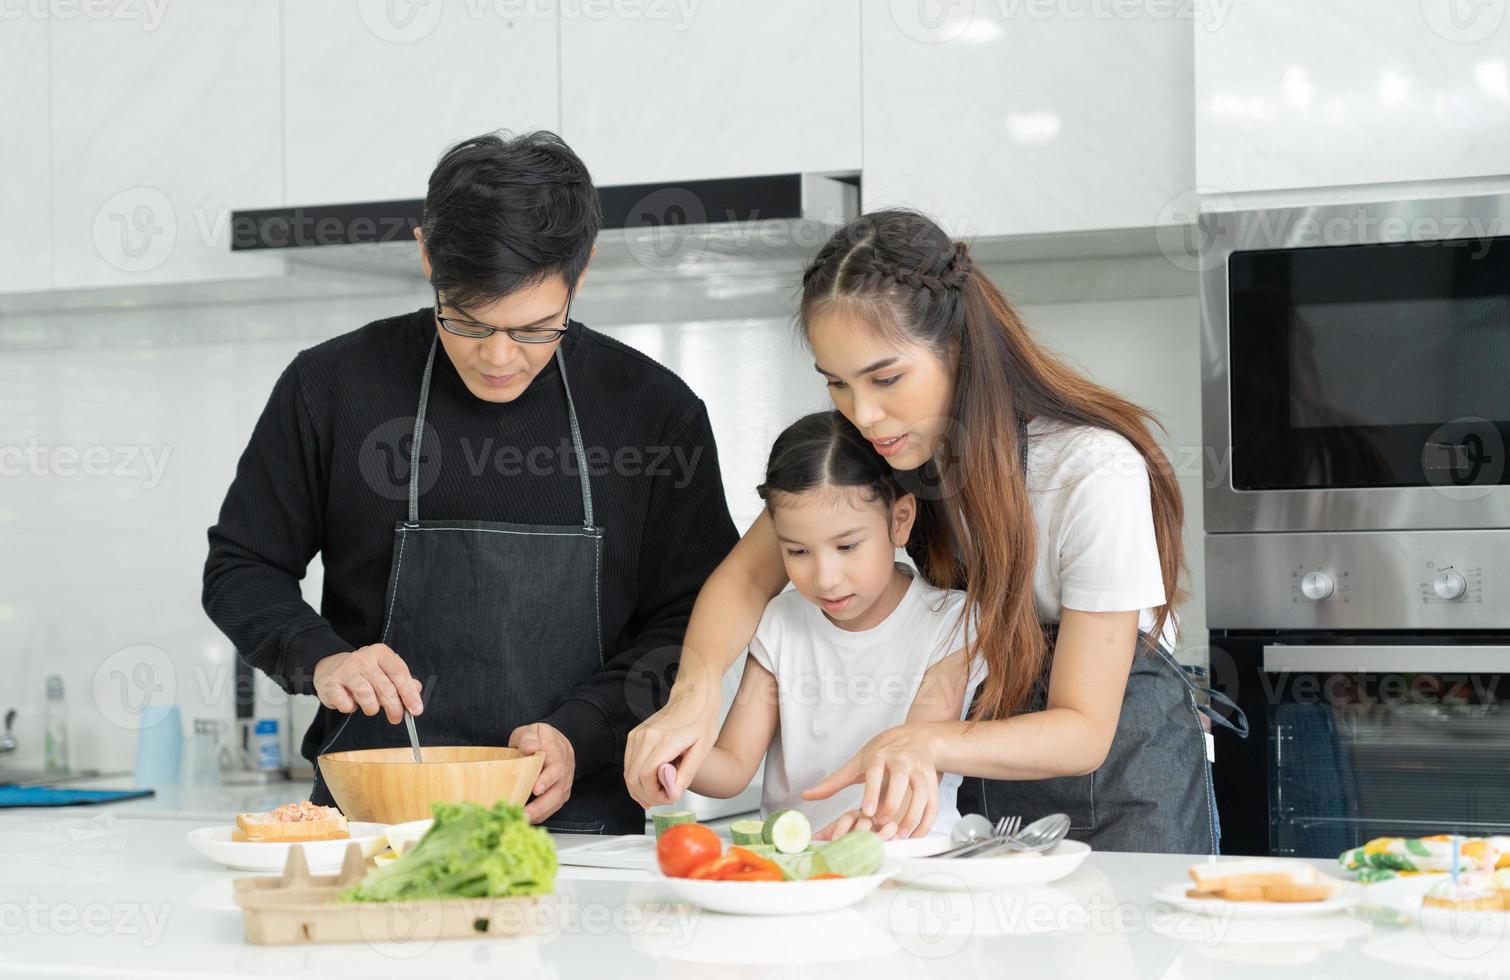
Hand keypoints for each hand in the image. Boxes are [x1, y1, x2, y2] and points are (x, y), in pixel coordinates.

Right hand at [312, 643, 422, 723]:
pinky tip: (350, 703)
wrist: (330, 667)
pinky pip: (346, 704)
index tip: (416, 710)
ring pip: (367, 696)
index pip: (400, 674)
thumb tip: (417, 689)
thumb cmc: (363, 672)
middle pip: (386, 688)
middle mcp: (363, 658)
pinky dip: (351, 708)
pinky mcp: (331, 683)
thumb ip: (402, 680)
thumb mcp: (384, 670)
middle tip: (396, 718)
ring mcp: (346, 670)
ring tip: (370, 708)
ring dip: (371, 708)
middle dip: (394, 708)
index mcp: (380, 653)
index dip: (410, 694)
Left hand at [509, 723, 574, 823]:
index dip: (547, 779)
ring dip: (540, 813)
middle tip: (525, 814)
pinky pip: (552, 808)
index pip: (555, 767)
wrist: (557, 743)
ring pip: (556, 802)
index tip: (536, 789)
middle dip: (541, 805)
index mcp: (556, 752)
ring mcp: (563, 784)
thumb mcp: (533, 730)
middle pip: (557, 790)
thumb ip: (529, 737)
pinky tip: (527, 820)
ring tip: (523, 820)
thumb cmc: (541, 739)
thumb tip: (529, 747)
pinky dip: (541, 815)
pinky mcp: (560, 794)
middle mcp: (564, 770)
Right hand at [623, 687, 719, 807]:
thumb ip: (686, 773)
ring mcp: (637, 736)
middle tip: (665, 799)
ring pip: (628, 773)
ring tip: (659, 794)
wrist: (692, 697)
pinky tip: (650, 784)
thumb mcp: (702, 749)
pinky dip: (636, 778)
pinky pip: (629, 764)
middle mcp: (646, 737)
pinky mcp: (634, 736)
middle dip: (647, 796)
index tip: (670, 798)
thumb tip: (673, 793)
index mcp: (664, 740)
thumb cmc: (700, 720)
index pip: (646, 777)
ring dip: (640, 789)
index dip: (655, 794)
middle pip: (633, 778)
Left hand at [803, 724, 940, 838]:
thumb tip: (808, 795)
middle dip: (893, 803)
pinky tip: (915, 834)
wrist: (917, 737)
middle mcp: (902, 761)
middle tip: (882, 823)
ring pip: (921, 793)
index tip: (867, 811)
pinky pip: (933, 804)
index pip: (876, 772)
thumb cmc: (884, 751)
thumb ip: (834, 782)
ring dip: (912, 816)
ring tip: (898, 834)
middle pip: (900, 780)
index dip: (872, 791)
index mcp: (881, 755)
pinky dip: (926, 821)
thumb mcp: (858, 762)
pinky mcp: (932, 782)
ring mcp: (920, 771)